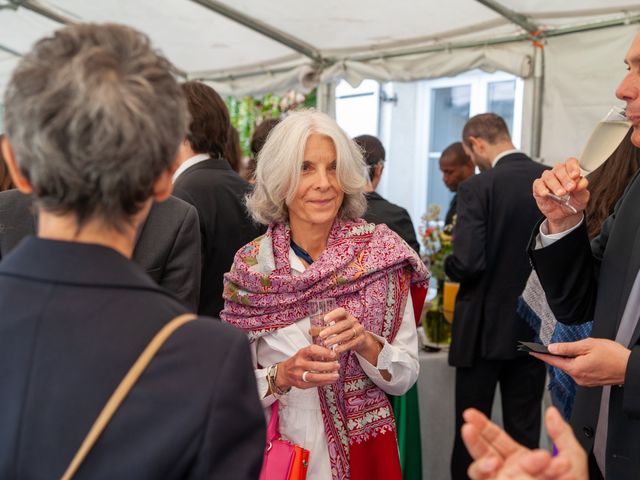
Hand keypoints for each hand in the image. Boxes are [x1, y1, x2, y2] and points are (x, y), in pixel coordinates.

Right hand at [276, 344, 339, 390]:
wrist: (285, 373)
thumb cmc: (298, 361)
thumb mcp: (305, 353)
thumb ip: (317, 354)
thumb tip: (334, 355)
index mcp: (301, 353)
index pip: (312, 350)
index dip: (324, 352)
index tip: (333, 354)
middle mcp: (299, 363)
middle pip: (315, 365)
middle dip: (328, 366)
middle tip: (337, 365)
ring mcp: (299, 375)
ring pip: (314, 377)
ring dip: (327, 376)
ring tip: (336, 375)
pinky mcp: (301, 384)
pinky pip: (314, 384)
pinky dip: (325, 382)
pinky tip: (331, 380)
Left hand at [312, 307, 378, 355]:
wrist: (361, 339)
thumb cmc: (344, 330)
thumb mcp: (334, 327)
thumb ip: (322, 328)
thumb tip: (310, 330)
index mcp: (346, 315)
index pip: (341, 311)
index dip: (333, 315)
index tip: (325, 320)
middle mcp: (353, 321)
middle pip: (344, 324)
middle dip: (332, 330)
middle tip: (321, 335)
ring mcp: (358, 330)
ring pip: (347, 334)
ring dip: (336, 339)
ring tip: (326, 343)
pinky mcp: (361, 339)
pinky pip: (352, 343)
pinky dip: (343, 347)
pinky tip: (336, 350)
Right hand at [462, 407, 586, 479]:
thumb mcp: (573, 460)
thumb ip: (562, 435)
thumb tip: (552, 413)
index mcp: (521, 460)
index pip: (495, 438)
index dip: (482, 425)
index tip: (471, 415)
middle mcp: (510, 472)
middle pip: (482, 452)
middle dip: (474, 439)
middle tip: (469, 428)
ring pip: (479, 471)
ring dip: (482, 463)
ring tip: (492, 460)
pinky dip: (487, 473)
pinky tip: (496, 469)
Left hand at [531, 338, 630, 386]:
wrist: (631, 368)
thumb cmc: (614, 356)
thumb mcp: (588, 345)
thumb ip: (567, 347)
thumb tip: (552, 348)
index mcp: (575, 369)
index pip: (553, 361)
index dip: (541, 355)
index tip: (532, 352)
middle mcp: (578, 378)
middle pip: (563, 364)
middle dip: (564, 354)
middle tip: (576, 346)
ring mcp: (585, 381)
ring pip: (572, 367)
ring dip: (575, 358)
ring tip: (590, 352)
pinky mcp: (591, 382)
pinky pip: (580, 371)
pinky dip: (581, 364)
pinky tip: (592, 359)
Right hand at [532, 158, 588, 232]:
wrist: (564, 214)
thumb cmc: (572, 202)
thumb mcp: (582, 198)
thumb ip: (582, 189)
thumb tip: (581, 183)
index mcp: (570, 172)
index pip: (570, 162)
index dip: (573, 167)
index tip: (575, 175)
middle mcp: (558, 173)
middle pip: (559, 169)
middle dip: (565, 178)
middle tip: (570, 188)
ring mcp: (547, 180)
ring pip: (548, 176)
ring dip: (555, 185)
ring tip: (561, 194)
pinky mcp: (538, 188)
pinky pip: (538, 184)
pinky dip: (542, 188)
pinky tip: (547, 193)